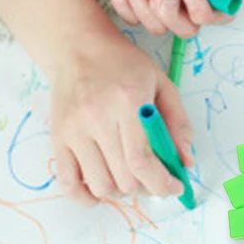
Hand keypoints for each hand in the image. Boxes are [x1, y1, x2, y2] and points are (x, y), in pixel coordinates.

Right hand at [47, 30, 192, 202]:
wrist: (78, 47)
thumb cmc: (123, 64)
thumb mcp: (160, 81)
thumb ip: (178, 121)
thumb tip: (185, 162)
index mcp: (128, 101)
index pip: (142, 161)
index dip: (162, 183)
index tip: (174, 187)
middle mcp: (98, 118)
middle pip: (124, 178)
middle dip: (146, 186)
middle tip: (153, 177)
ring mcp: (74, 130)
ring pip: (100, 186)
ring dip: (119, 191)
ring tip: (127, 176)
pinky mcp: (57, 138)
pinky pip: (69, 184)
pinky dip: (86, 196)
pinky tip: (100, 189)